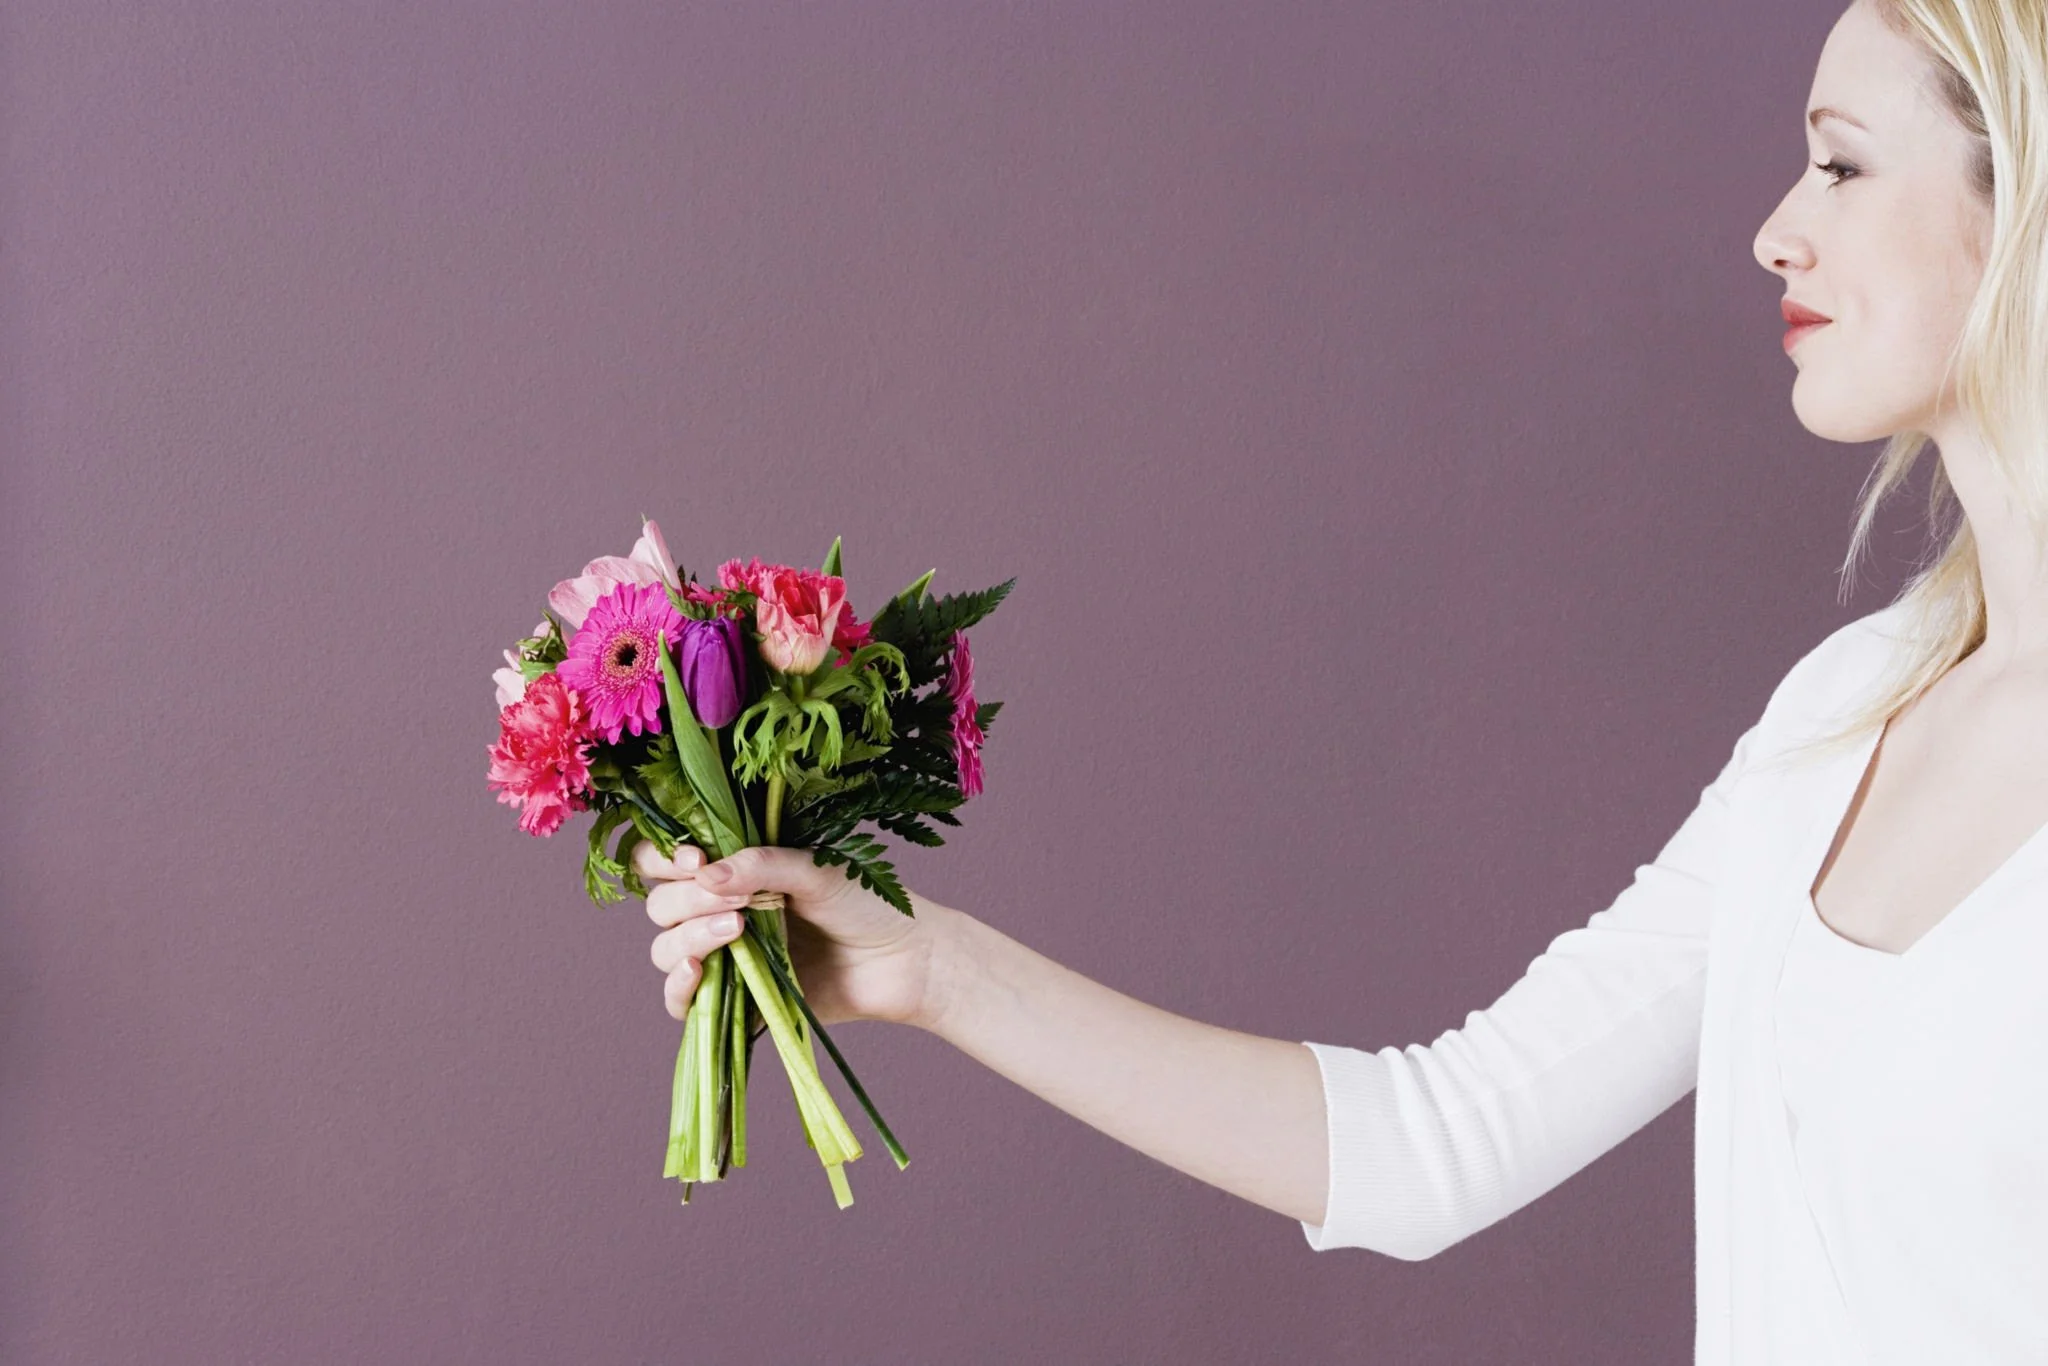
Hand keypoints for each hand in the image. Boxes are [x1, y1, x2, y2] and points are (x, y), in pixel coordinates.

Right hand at [636, 840, 951, 1030]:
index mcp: (732, 871)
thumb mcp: (817, 869)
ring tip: (737, 929)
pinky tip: (697, 971)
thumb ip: (761, 864)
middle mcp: (719, 911)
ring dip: (688, 938)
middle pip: (661, 907)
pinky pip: (683, 1003)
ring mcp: (725, 957)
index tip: (694, 859)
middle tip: (741, 900)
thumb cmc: (867, 903)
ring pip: (666, 950)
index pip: (663, 861)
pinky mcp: (735, 1001)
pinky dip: (678, 988)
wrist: (906, 961)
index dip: (664, 859)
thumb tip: (704, 873)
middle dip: (688, 900)